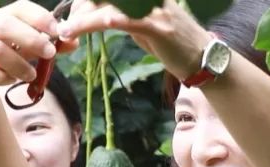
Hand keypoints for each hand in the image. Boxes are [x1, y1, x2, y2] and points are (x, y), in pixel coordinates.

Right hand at [0, 1, 67, 103]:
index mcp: (3, 17)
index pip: (20, 7)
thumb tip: (74, 42)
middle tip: (50, 53)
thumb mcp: (30, 50)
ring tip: (31, 75)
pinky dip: (2, 78)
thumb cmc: (7, 57)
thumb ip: (51, 46)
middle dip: (31, 39)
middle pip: (4, 25)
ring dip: (19, 65)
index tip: (56, 31)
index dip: (39, 17)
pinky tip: (10, 80)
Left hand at [58, 0, 212, 81]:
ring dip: (82, 18)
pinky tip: (89, 25)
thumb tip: (100, 13)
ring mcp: (154, 8)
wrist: (203, 59)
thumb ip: (124, 14)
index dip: (86, 2)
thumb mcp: (145, 23)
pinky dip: (101, 21)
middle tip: (66, 27)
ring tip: (66, 31)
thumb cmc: (174, 43)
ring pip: (108, 5)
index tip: (72, 15)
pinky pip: (122, 19)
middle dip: (80, 9)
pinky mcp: (156, 26)